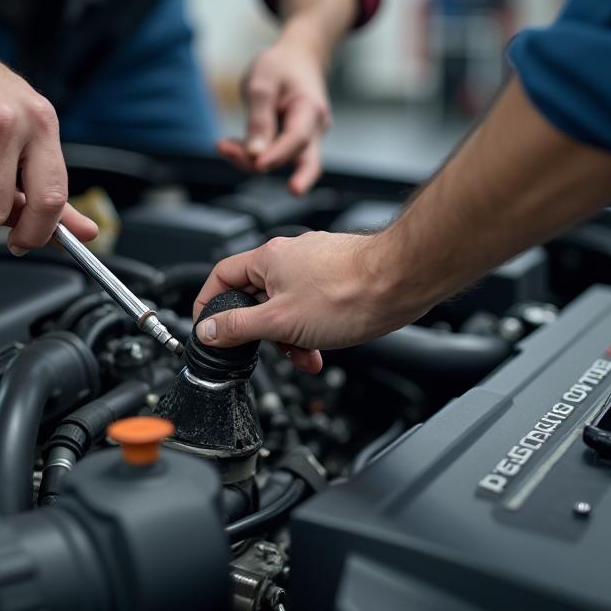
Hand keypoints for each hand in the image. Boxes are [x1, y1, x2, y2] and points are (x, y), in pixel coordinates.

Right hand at [193, 232, 428, 372]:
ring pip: (286, 305)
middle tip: (269, 350)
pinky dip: (312, 328)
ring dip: (290, 335)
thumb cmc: (349, 293)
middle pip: (256, 295)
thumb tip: (208, 331)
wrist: (402, 281)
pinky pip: (312, 305)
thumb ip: (239, 326)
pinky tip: (322, 347)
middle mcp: (289, 255)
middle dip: (262, 330)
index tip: (210, 327)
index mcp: (267, 258)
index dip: (209, 303)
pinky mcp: (337, 275)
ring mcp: (315, 264)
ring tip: (304, 355)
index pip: (221, 276)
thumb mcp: (280, 321)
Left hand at [216, 34, 330, 194]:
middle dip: (282, 171)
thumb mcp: (262, 83)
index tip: (258, 164)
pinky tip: (229, 146)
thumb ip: (259, 118)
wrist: (296, 57)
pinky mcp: (290, 143)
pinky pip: (272, 155)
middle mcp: (314, 128)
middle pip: (306, 162)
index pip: (298, 138)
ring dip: (251, 160)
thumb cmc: (280, 66)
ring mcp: (304, 138)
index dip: (278, 154)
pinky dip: (250, 154)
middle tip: (270, 177)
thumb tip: (255, 153)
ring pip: (282, 161)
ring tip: (223, 146)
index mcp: (311, 109)